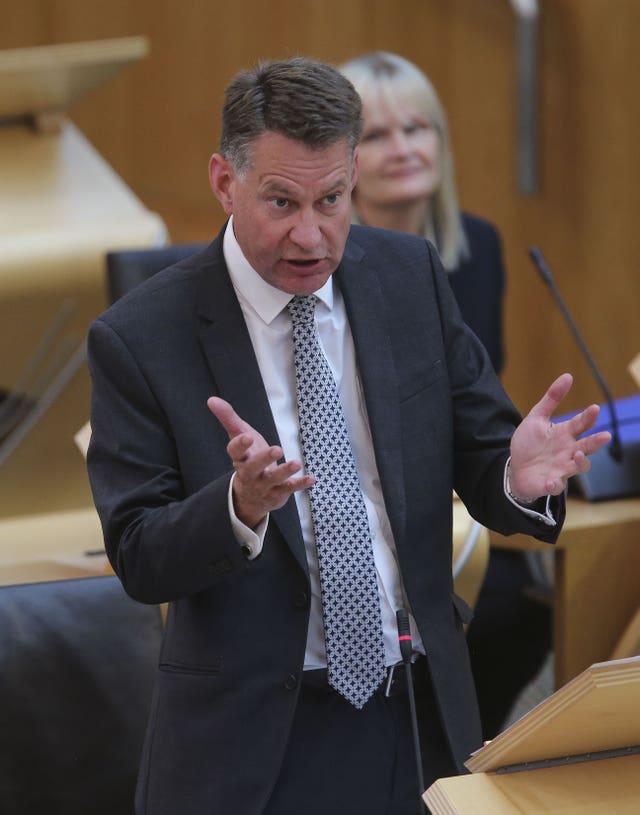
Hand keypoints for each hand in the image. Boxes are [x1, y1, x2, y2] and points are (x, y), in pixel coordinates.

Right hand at [207, 397, 314, 527]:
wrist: (250, 495)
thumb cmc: (247, 458)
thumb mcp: (239, 436)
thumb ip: (228, 418)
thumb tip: (211, 400)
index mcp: (240, 458)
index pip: (235, 452)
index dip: (240, 445)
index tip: (246, 437)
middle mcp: (250, 473)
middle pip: (253, 467)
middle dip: (264, 459)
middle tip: (277, 449)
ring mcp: (264, 485)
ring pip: (273, 479)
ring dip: (284, 471)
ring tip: (296, 463)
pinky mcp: (278, 493)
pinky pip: (289, 489)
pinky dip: (300, 484)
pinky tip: (311, 478)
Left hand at [509, 373, 611, 501]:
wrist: (515, 468)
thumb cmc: (530, 443)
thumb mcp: (536, 418)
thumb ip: (551, 399)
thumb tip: (568, 376)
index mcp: (565, 434)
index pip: (581, 424)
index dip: (588, 417)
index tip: (594, 408)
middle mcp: (568, 451)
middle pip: (587, 446)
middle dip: (596, 442)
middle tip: (605, 436)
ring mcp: (562, 468)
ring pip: (579, 467)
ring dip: (580, 462)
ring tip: (577, 455)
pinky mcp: (551, 483)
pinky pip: (556, 486)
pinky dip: (555, 484)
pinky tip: (550, 481)